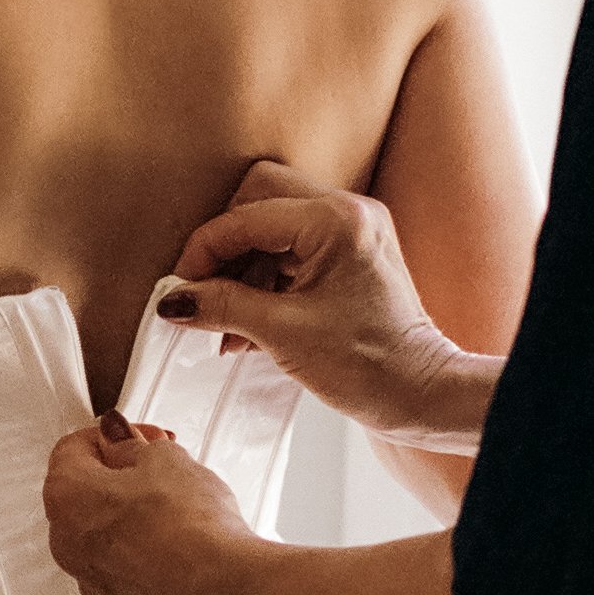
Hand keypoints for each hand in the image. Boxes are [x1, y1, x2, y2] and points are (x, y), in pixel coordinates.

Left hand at [43, 417, 257, 594]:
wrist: (218, 587)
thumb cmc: (188, 525)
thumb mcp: (163, 459)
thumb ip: (130, 445)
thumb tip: (119, 440)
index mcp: (65, 496)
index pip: (73, 448)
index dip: (112, 435)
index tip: (140, 436)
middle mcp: (66, 542)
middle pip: (85, 492)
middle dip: (121, 474)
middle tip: (157, 466)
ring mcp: (91, 577)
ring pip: (104, 531)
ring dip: (131, 512)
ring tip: (174, 503)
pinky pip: (123, 563)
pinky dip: (142, 547)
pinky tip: (175, 538)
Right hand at [161, 162, 477, 443]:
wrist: (420, 395)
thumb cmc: (368, 367)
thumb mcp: (282, 334)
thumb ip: (221, 306)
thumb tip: (174, 299)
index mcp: (336, 221)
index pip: (246, 217)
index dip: (204, 251)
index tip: (180, 289)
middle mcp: (349, 211)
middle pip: (258, 199)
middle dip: (226, 246)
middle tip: (205, 291)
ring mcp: (353, 229)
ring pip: (272, 223)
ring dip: (243, 268)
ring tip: (228, 322)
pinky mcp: (352, 251)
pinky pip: (292, 246)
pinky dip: (266, 278)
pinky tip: (250, 322)